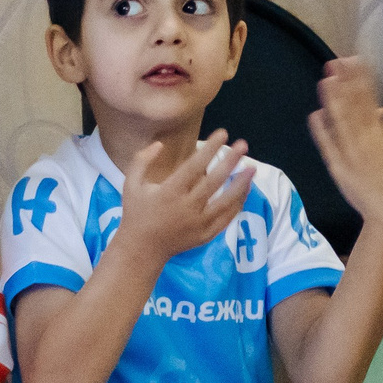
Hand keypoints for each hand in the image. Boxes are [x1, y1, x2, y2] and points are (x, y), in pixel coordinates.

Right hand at [120, 128, 255, 261]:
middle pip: (214, 181)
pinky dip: (237, 203)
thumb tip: (159, 144)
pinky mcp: (205, 235)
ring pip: (225, 201)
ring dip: (241, 183)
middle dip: (230, 161)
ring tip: (252, 168)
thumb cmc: (136, 214)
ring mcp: (198, 223)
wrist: (141, 249)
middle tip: (243, 144)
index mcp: (169, 192)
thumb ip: (141, 161)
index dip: (210, 148)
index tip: (223, 133)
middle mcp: (186, 207)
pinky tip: (244, 190)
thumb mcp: (130, 185)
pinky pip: (226, 218)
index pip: (194, 166)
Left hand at [309, 56, 382, 229]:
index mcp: (379, 134)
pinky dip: (321, 130)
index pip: (369, 101)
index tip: (355, 61)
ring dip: (334, 100)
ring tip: (327, 79)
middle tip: (338, 61)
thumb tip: (379, 108)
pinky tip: (314, 113)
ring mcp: (351, 152)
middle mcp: (365, 140)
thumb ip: (380, 128)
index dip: (361, 80)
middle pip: (355, 106)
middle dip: (346, 83)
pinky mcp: (338, 166)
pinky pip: (329, 145)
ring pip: (342, 121)